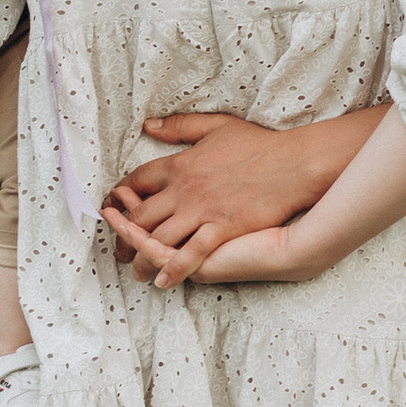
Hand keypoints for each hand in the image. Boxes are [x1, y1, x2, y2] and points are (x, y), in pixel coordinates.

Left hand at [100, 107, 379, 286]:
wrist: (292, 163)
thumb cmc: (258, 144)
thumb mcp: (216, 126)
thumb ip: (181, 127)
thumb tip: (149, 126)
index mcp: (179, 164)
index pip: (136, 181)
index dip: (120, 197)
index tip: (113, 210)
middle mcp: (184, 189)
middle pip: (140, 215)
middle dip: (124, 236)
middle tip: (119, 251)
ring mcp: (202, 210)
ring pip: (158, 238)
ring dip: (142, 257)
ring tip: (137, 271)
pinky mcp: (221, 227)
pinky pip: (190, 253)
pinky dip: (174, 268)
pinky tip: (164, 281)